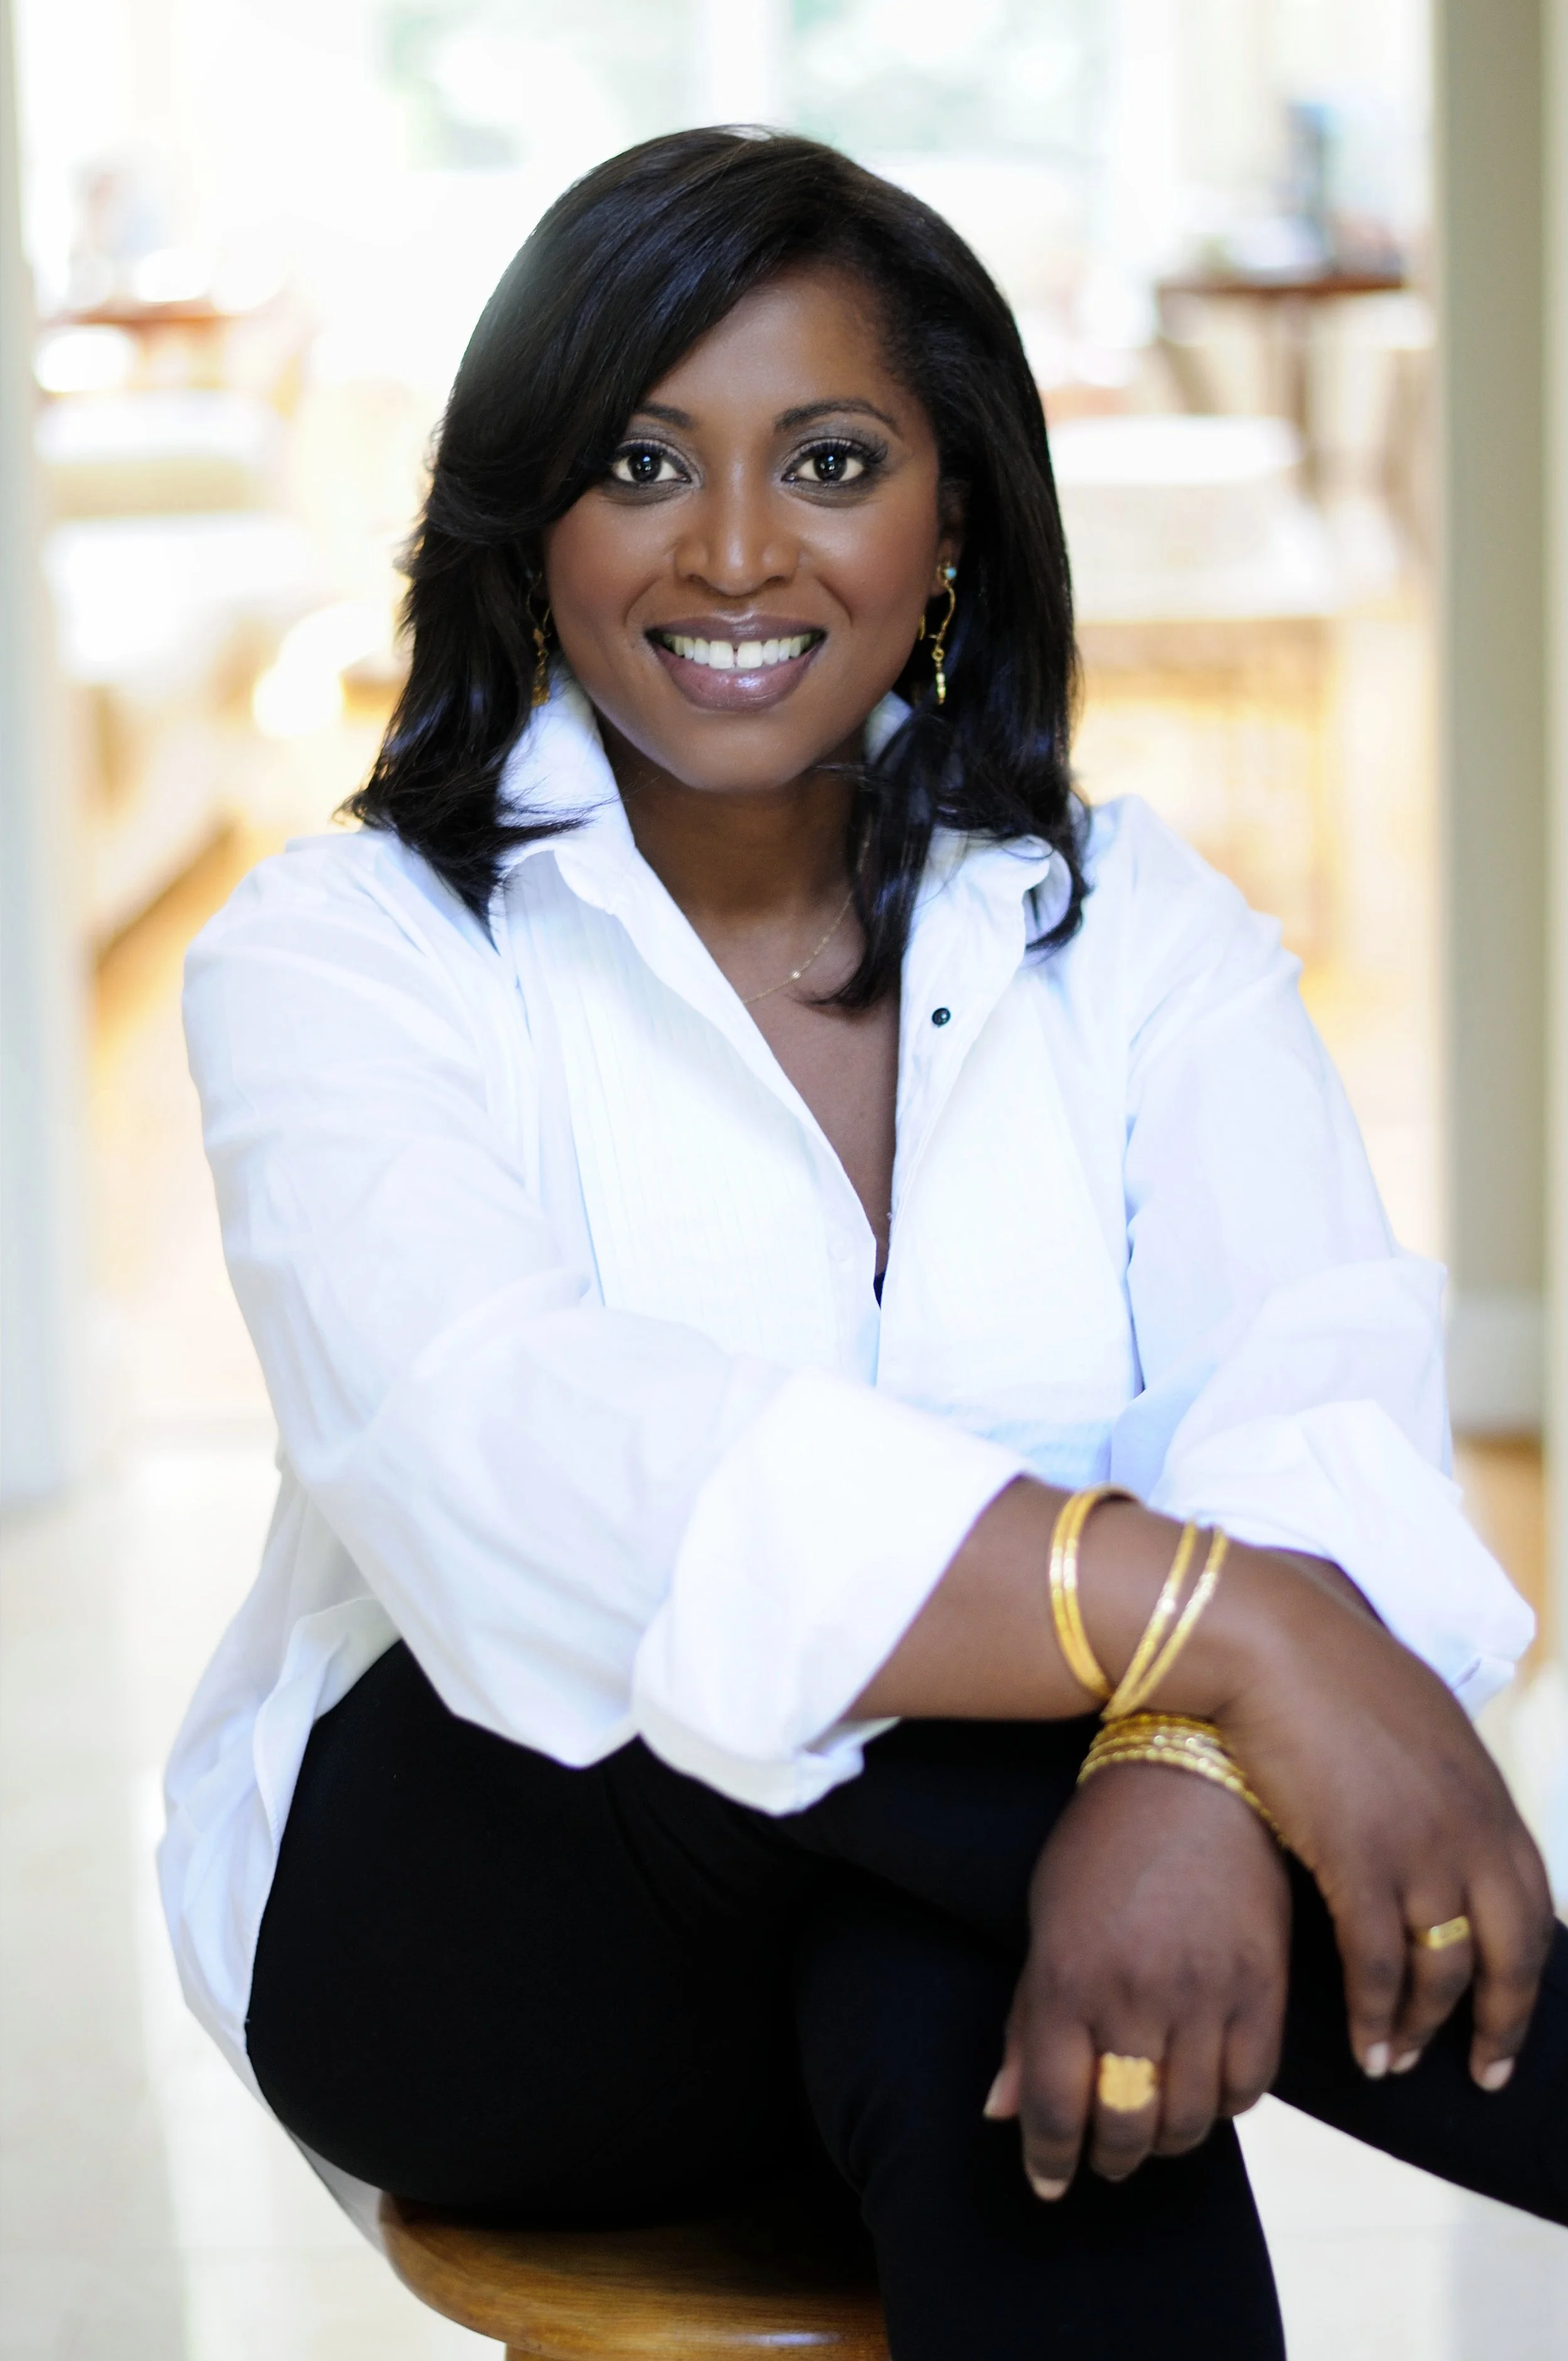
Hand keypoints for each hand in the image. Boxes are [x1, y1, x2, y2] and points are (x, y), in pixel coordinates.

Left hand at [985, 1759, 1289, 2196]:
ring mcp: (1204, 1993)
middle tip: (1105, 2154)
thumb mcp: (1047, 1919)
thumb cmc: (1102, 1845)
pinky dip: (1226, 2105)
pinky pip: (1250, 2088)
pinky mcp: (1262, 1986)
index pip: (1055, 2108)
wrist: (1190, 1776)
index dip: (1049, 2160)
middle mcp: (1135, 1994)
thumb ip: (1027, 2019)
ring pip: (1191, 2121)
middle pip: (1125, 2128)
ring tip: (1154, 2126)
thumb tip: (1002, 2110)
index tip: (1048, 2180)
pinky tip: (1205, 2087)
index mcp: (1069, 1977)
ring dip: (1167, 2140)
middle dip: (1109, 2157)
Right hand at [1210, 1549, 1554, 2091]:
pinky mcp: (1359, 1860)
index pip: (1535, 1907)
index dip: (1527, 1972)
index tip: (1512, 2016)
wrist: (1272, 1644)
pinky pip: (1379, 1966)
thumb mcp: (1417, 1723)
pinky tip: (1365, 2046)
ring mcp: (1419, 1847)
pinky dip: (1376, 2016)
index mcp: (1488, 1795)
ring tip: (1396, 2061)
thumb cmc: (1328, 1672)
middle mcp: (1470, 1829)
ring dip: (1422, 2028)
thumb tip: (1443, 1821)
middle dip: (1501, 2023)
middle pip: (1511, 1952)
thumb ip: (1443, 1782)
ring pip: (1443, 1971)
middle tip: (1484, 2073)